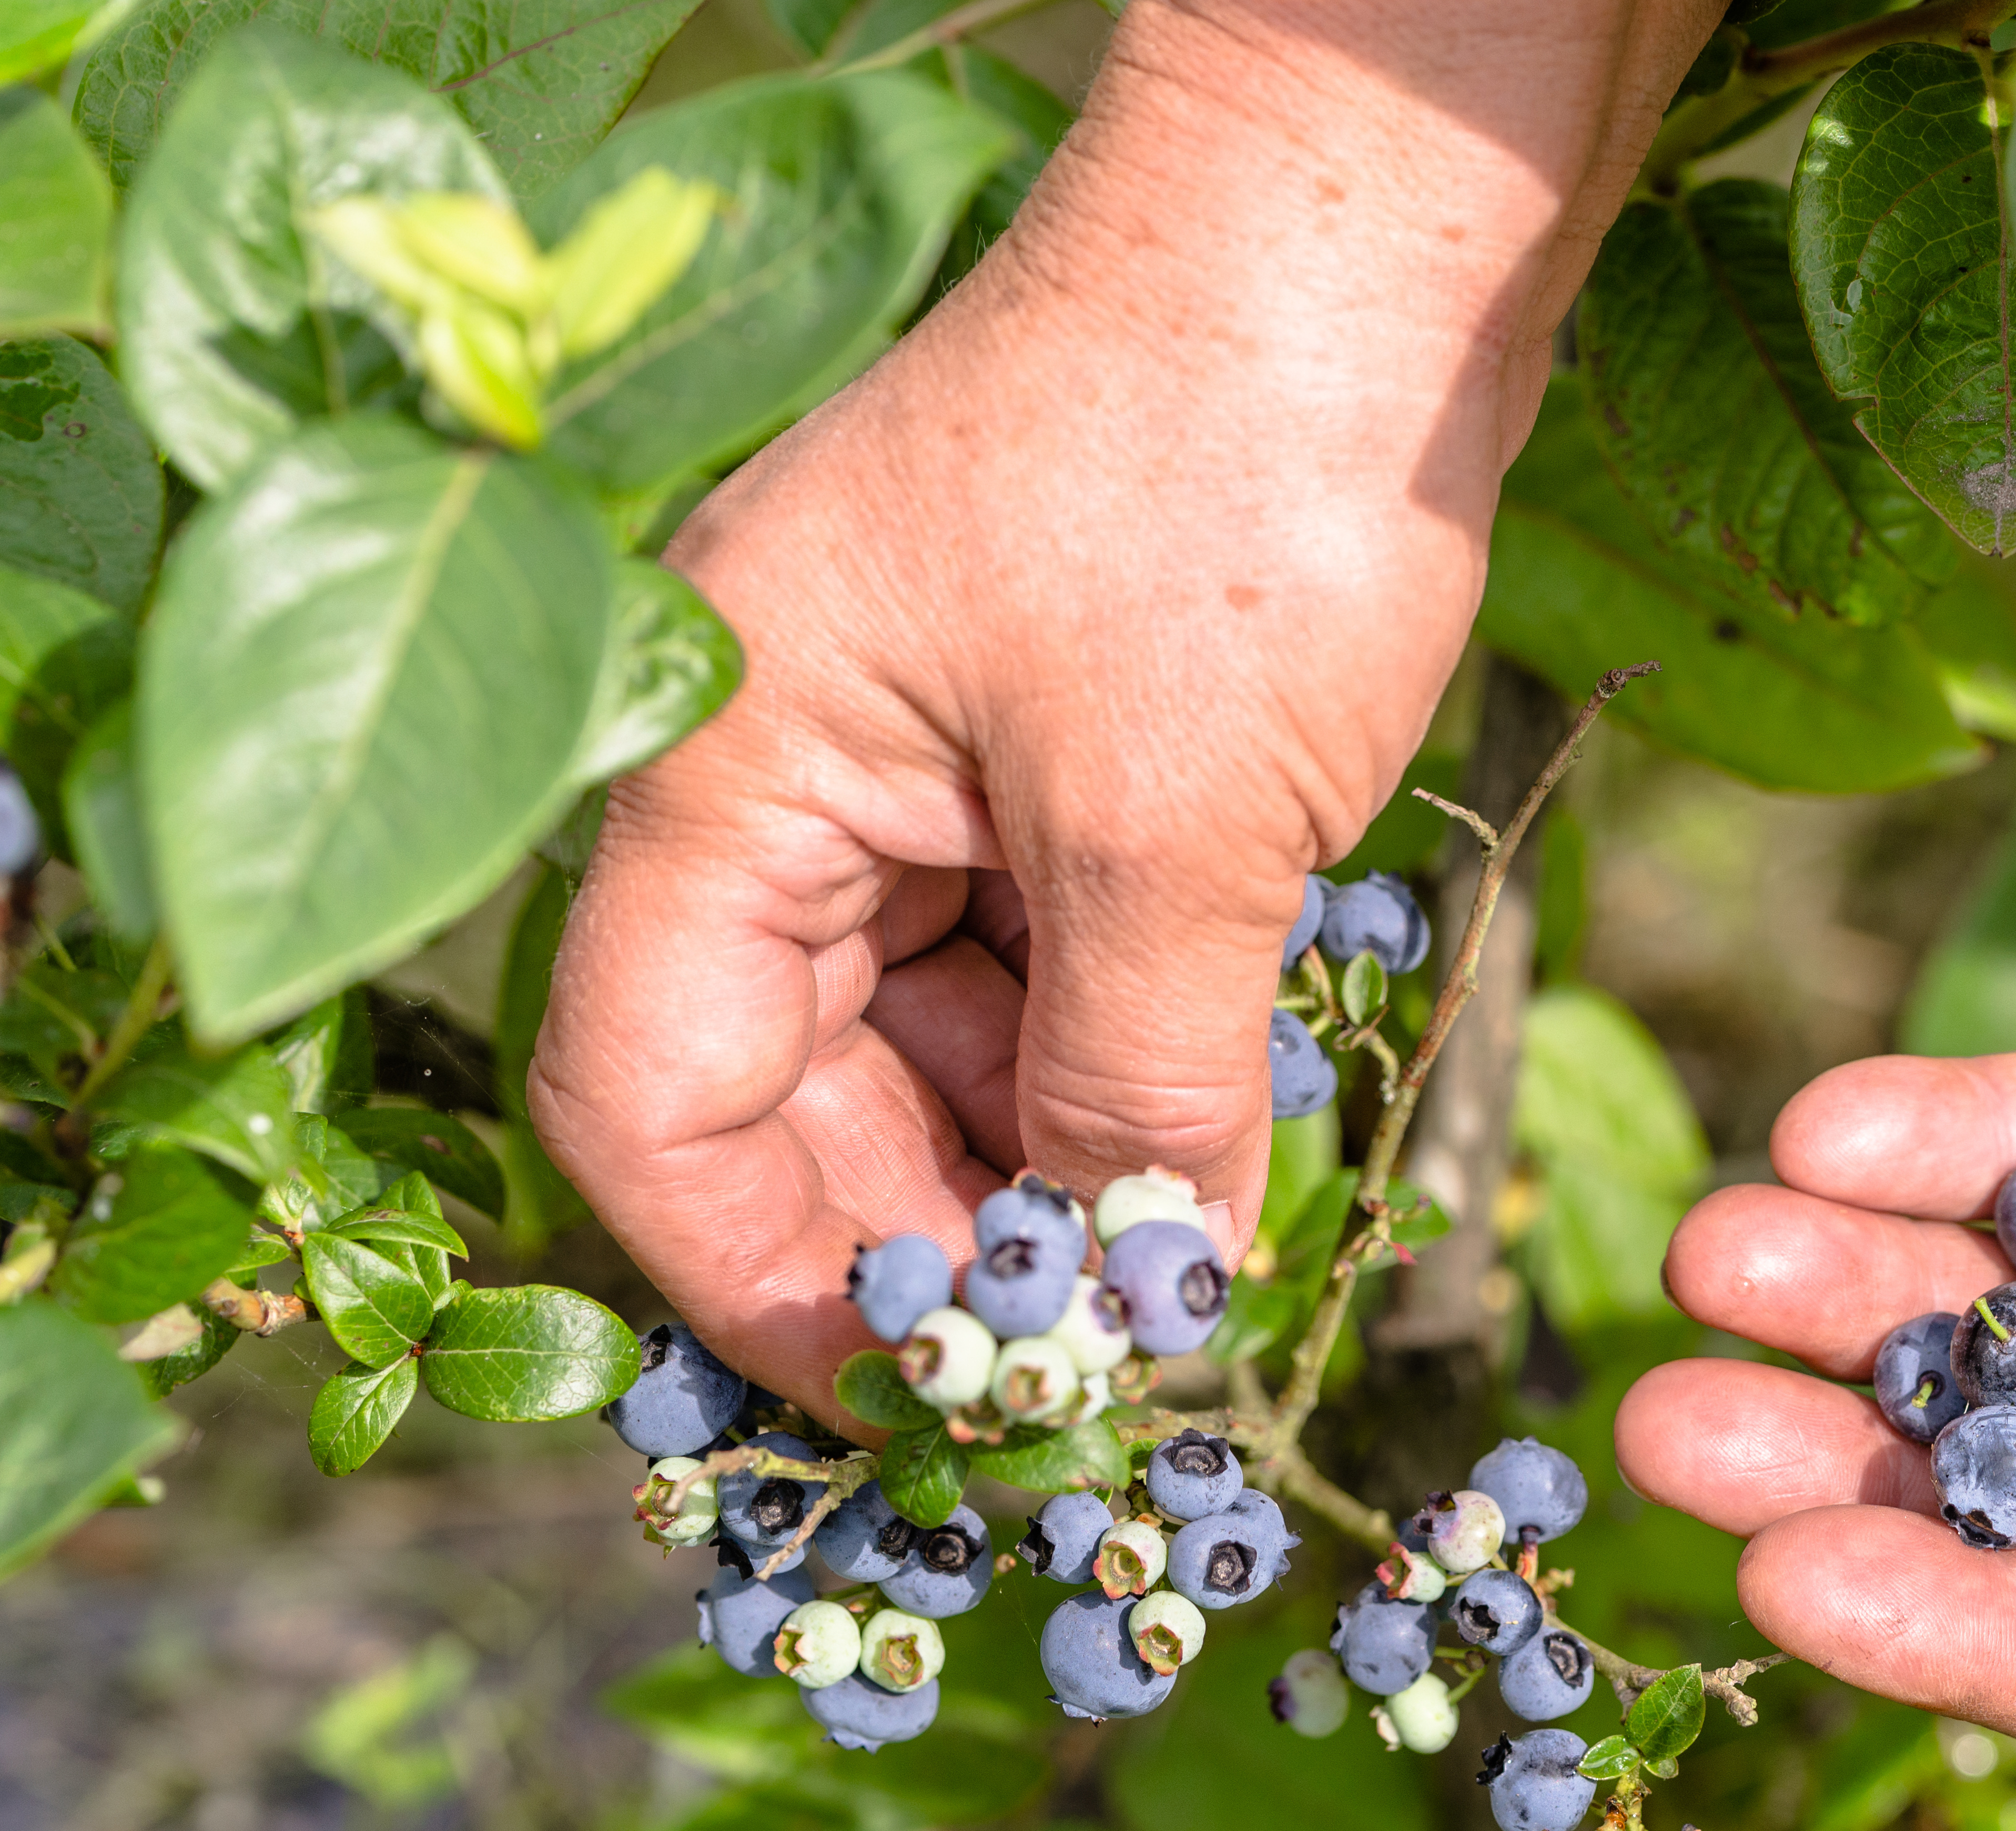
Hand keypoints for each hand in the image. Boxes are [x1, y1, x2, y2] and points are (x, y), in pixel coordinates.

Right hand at [529, 0, 1712, 1413]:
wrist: (1365, 230)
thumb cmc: (1233, 480)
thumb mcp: (1180, 832)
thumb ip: (1134, 1084)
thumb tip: (1132, 1293)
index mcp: (729, 775)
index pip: (650, 1100)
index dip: (763, 1287)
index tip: (915, 1415)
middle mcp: (791, 773)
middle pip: (793, 1089)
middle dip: (933, 1240)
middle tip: (1084, 1373)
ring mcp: (920, 756)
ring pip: (929, 1037)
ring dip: (1039, 1165)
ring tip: (1167, 1273)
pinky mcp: (1048, 745)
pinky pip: (1035, 956)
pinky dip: (1110, 1062)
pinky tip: (1202, 1145)